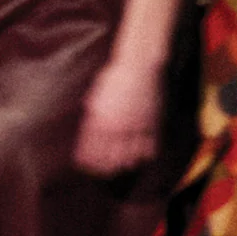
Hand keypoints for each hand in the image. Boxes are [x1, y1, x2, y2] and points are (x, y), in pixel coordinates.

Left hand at [73, 61, 161, 175]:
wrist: (139, 66)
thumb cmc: (115, 76)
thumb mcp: (97, 95)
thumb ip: (94, 114)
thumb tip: (90, 127)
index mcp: (102, 120)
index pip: (92, 148)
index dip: (87, 159)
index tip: (84, 164)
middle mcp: (118, 127)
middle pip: (110, 157)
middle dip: (105, 166)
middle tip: (103, 170)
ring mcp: (136, 127)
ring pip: (130, 156)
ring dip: (125, 162)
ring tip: (122, 165)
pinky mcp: (151, 124)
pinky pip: (149, 147)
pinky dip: (145, 153)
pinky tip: (141, 155)